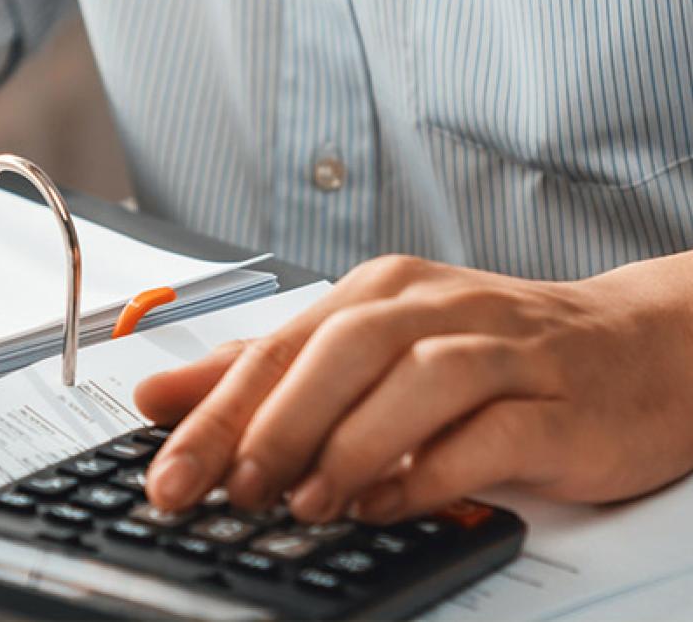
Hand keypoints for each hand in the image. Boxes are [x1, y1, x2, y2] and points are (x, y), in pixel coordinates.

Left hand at [135, 254, 692, 522]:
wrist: (638, 347)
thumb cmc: (490, 351)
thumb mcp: (368, 349)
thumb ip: (266, 372)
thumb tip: (159, 394)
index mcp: (377, 292)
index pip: (278, 346)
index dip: (215, 412)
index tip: (169, 474)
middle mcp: (432, 309)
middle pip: (337, 353)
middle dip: (273, 428)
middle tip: (232, 491)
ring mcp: (500, 350)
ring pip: (413, 383)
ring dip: (351, 446)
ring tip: (308, 504)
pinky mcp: (555, 402)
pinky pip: (490, 433)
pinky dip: (434, 469)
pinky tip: (391, 501)